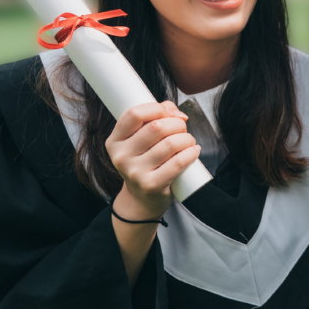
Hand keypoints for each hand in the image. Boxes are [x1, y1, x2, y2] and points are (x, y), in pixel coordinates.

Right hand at [105, 101, 198, 221]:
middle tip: (182, 129)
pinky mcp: (152, 185)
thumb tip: (174, 111)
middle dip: (176, 124)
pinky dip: (190, 153)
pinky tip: (194, 151)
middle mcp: (121, 156)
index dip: (156, 108)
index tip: (168, 113)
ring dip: (186, 138)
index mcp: (115, 141)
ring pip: (170, 144)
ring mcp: (135, 172)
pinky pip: (177, 163)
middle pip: (156, 127)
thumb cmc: (143, 163)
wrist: (141, 199)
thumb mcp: (139, 141)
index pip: (134, 114)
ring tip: (189, 141)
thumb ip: (153, 118)